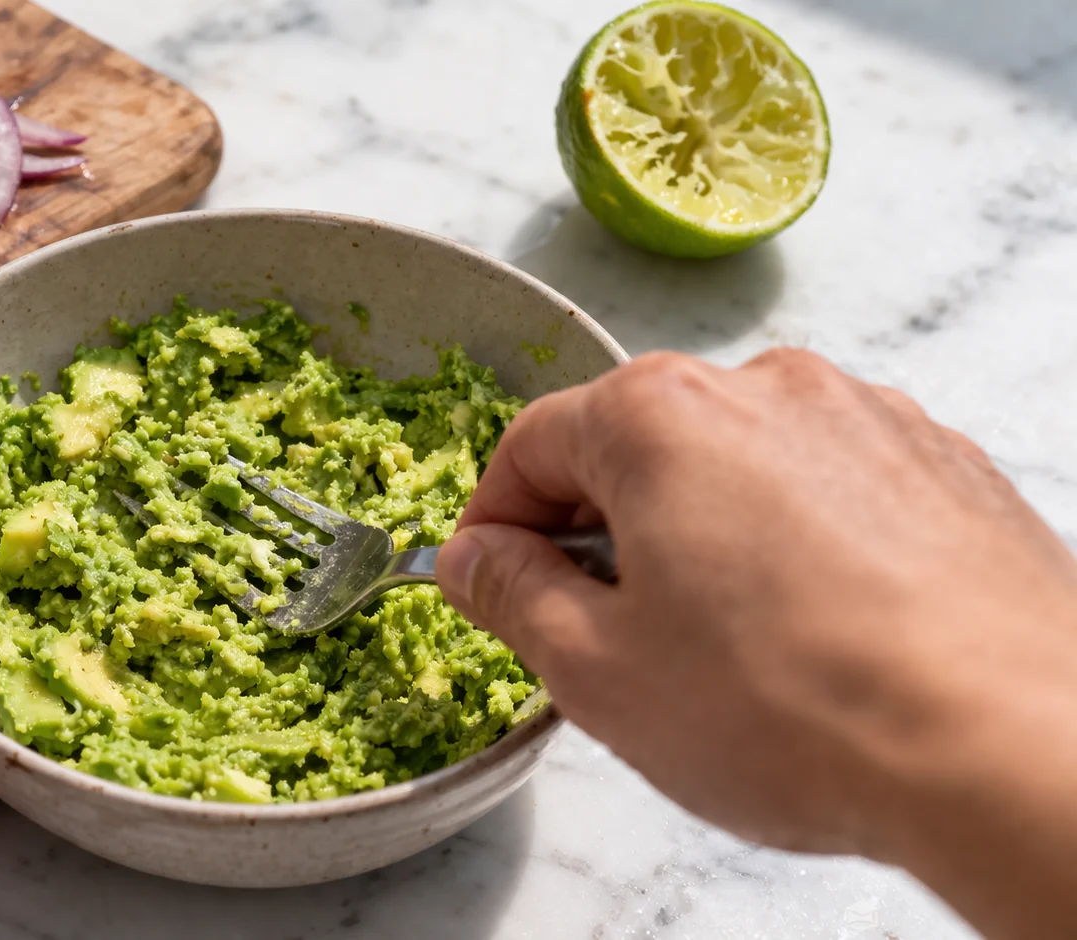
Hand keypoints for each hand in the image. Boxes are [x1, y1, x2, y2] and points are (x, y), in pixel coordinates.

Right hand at [436, 349, 1076, 939]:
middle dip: (603, 529)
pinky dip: (802, 543)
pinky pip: (835, 488)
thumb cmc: (798, 710)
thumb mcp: (599, 673)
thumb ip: (513, 598)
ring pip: (741, 464)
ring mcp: (870, 419)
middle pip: (639, 444)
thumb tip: (477, 560)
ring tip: (727, 647)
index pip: (531, 444)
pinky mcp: (946, 467)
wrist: (1010, 748)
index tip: (490, 582)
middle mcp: (767, 388)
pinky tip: (819, 634)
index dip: (494, 521)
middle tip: (604, 632)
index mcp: (659, 417)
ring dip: (707, 535)